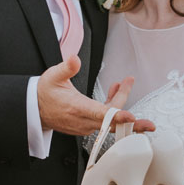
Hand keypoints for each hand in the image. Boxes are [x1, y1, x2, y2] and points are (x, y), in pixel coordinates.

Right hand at [37, 56, 155, 137]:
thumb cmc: (44, 93)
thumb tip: (74, 58)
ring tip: (126, 82)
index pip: (101, 115)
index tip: (131, 117)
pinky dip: (112, 106)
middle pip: (112, 124)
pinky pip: (104, 119)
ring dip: (120, 102)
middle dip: (132, 123)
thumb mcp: (52, 76)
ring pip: (110, 118)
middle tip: (149, 124)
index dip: (117, 116)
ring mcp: (86, 125)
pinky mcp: (86, 125)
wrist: (34, 109)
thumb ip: (66, 68)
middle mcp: (84, 120)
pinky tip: (114, 90)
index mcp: (77, 108)